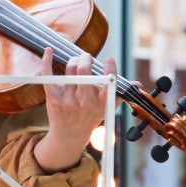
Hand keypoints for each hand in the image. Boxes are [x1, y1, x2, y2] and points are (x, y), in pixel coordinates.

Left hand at [33, 48, 117, 172]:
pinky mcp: (53, 98)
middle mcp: (85, 101)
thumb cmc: (91, 116)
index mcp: (102, 102)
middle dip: (86, 58)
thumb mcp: (108, 107)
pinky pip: (48, 75)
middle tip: (87, 57)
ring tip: (77, 62)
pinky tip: (49, 51)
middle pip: (83, 71)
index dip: (110, 69)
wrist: (69, 135)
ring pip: (70, 69)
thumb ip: (122, 93)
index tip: (109, 60)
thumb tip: (138, 85)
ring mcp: (68, 99)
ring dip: (74, 60)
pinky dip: (47, 61)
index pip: (109, 83)